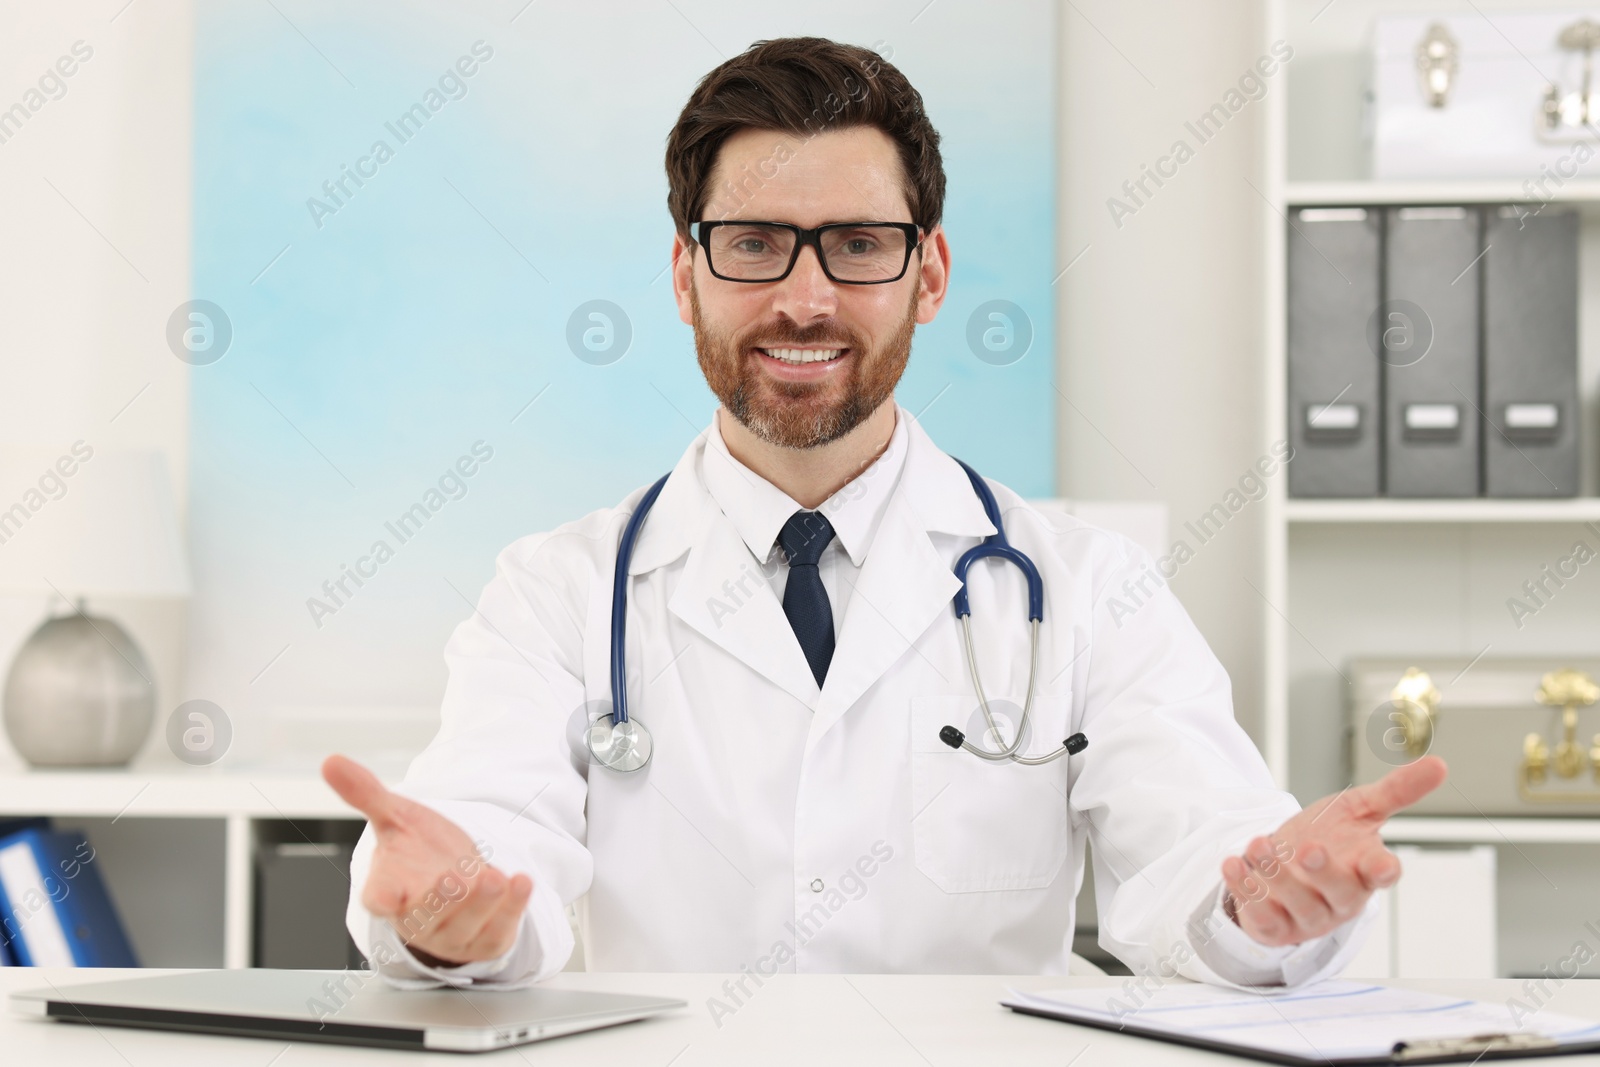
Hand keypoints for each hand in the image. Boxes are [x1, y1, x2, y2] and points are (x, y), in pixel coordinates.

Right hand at [322, 754, 532, 966]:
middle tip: (454, 878)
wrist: (456, 878)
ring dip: (481, 904)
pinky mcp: (484, 940)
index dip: (381, 900)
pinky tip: (520, 882)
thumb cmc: (418, 854)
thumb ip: (365, 793)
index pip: (378, 900)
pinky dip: (511, 908)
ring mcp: (451, 934)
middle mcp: (417, 918)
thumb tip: (331, 761)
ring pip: (464, 926)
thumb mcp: (396, 819)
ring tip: (494, 877)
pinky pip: (497, 931)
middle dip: (440, 899)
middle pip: (425, 916)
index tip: (383, 898)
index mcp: (388, 892)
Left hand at [1220, 756, 1446, 947]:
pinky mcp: (1276, 926)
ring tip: (1257, 844)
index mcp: (1366, 869)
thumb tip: (1440, 764)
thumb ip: (1396, 791)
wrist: (1282, 865)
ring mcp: (1309, 916)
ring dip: (1277, 875)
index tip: (1381, 866)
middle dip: (1323, 873)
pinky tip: (1232, 864)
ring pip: (1299, 904)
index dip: (1383, 871)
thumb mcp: (1359, 810)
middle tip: (1307, 850)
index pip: (1383, 874)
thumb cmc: (1329, 838)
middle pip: (1340, 892)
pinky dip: (1246, 891)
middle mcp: (1341, 897)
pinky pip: (1263, 917)